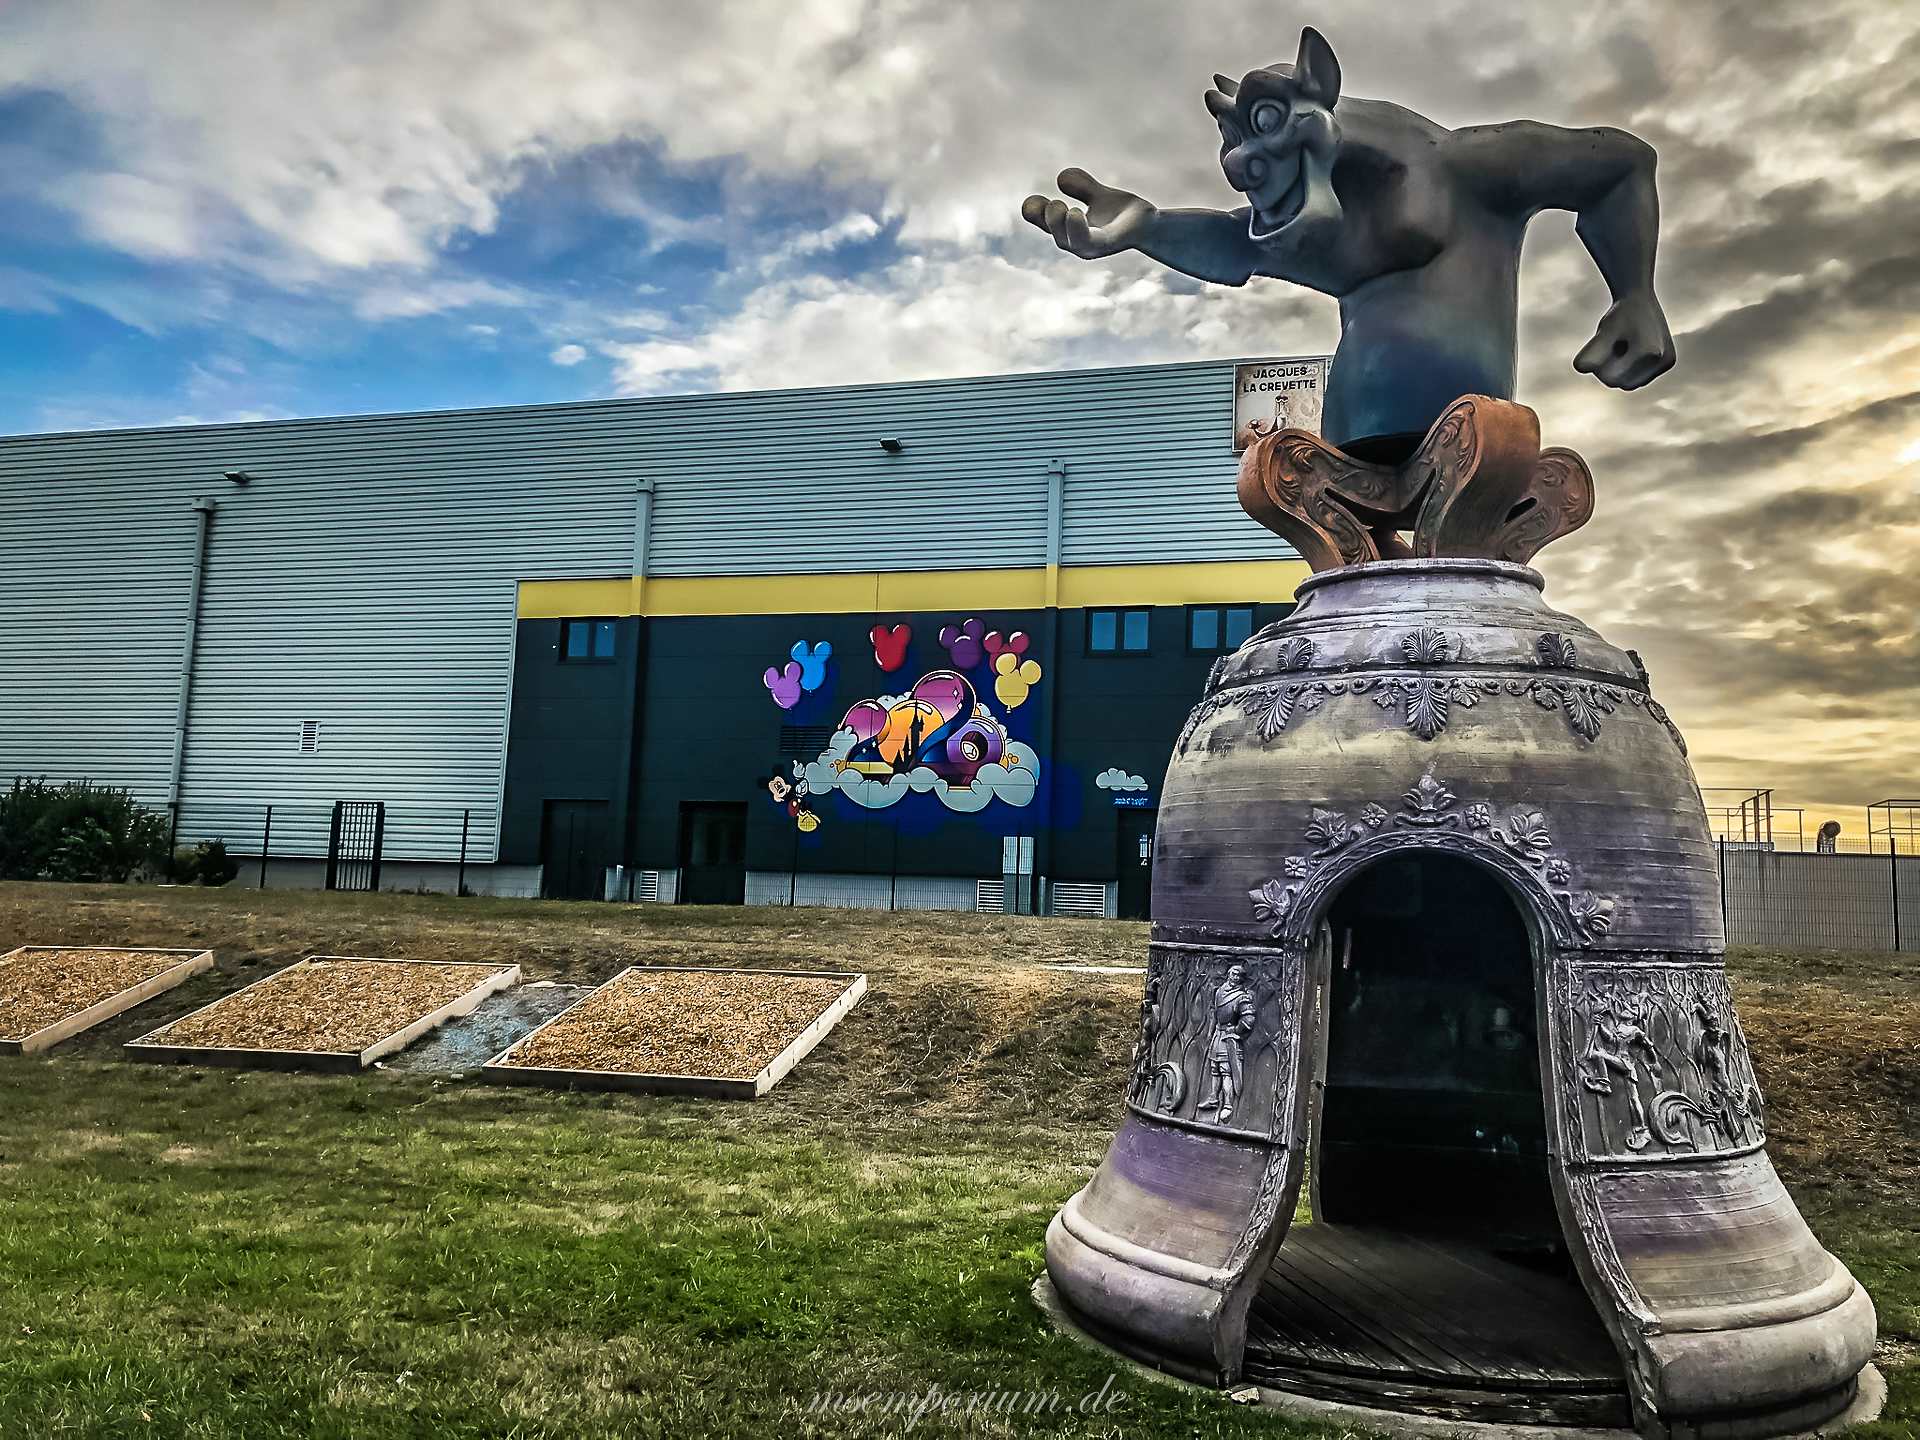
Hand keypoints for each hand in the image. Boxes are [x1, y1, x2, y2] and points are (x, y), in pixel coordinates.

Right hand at [1020, 168, 1152, 259]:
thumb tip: (1061, 178)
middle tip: (1055, 203)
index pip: (1044, 223)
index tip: (1034, 199)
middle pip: (1055, 234)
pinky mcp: (1106, 246)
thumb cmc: (1122, 213)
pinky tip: (1077, 213)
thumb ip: (1082, 186)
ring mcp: (1090, 247)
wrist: (1150, 224)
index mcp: (1070, 229)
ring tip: (1065, 208)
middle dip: (1049, 219)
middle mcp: (1076, 242)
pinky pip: (1088, 240)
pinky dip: (1078, 230)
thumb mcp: (1098, 195)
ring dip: (1060, 225)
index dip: (1034, 212)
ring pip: (1068, 241)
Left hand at [1574, 291, 1674, 389]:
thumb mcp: (1604, 331)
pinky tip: (1633, 347)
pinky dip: (1628, 367)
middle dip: (1609, 366)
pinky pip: (1637, 379)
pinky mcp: (1667, 364)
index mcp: (1650, 352)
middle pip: (1619, 383)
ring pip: (1628, 384)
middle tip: (1615, 341)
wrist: (1639, 298)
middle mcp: (1664, 361)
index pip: (1609, 378)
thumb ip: (1592, 351)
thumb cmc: (1619, 314)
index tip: (1605, 340)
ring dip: (1618, 367)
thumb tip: (1580, 367)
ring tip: (1625, 343)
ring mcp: (1667, 364)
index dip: (1599, 363)